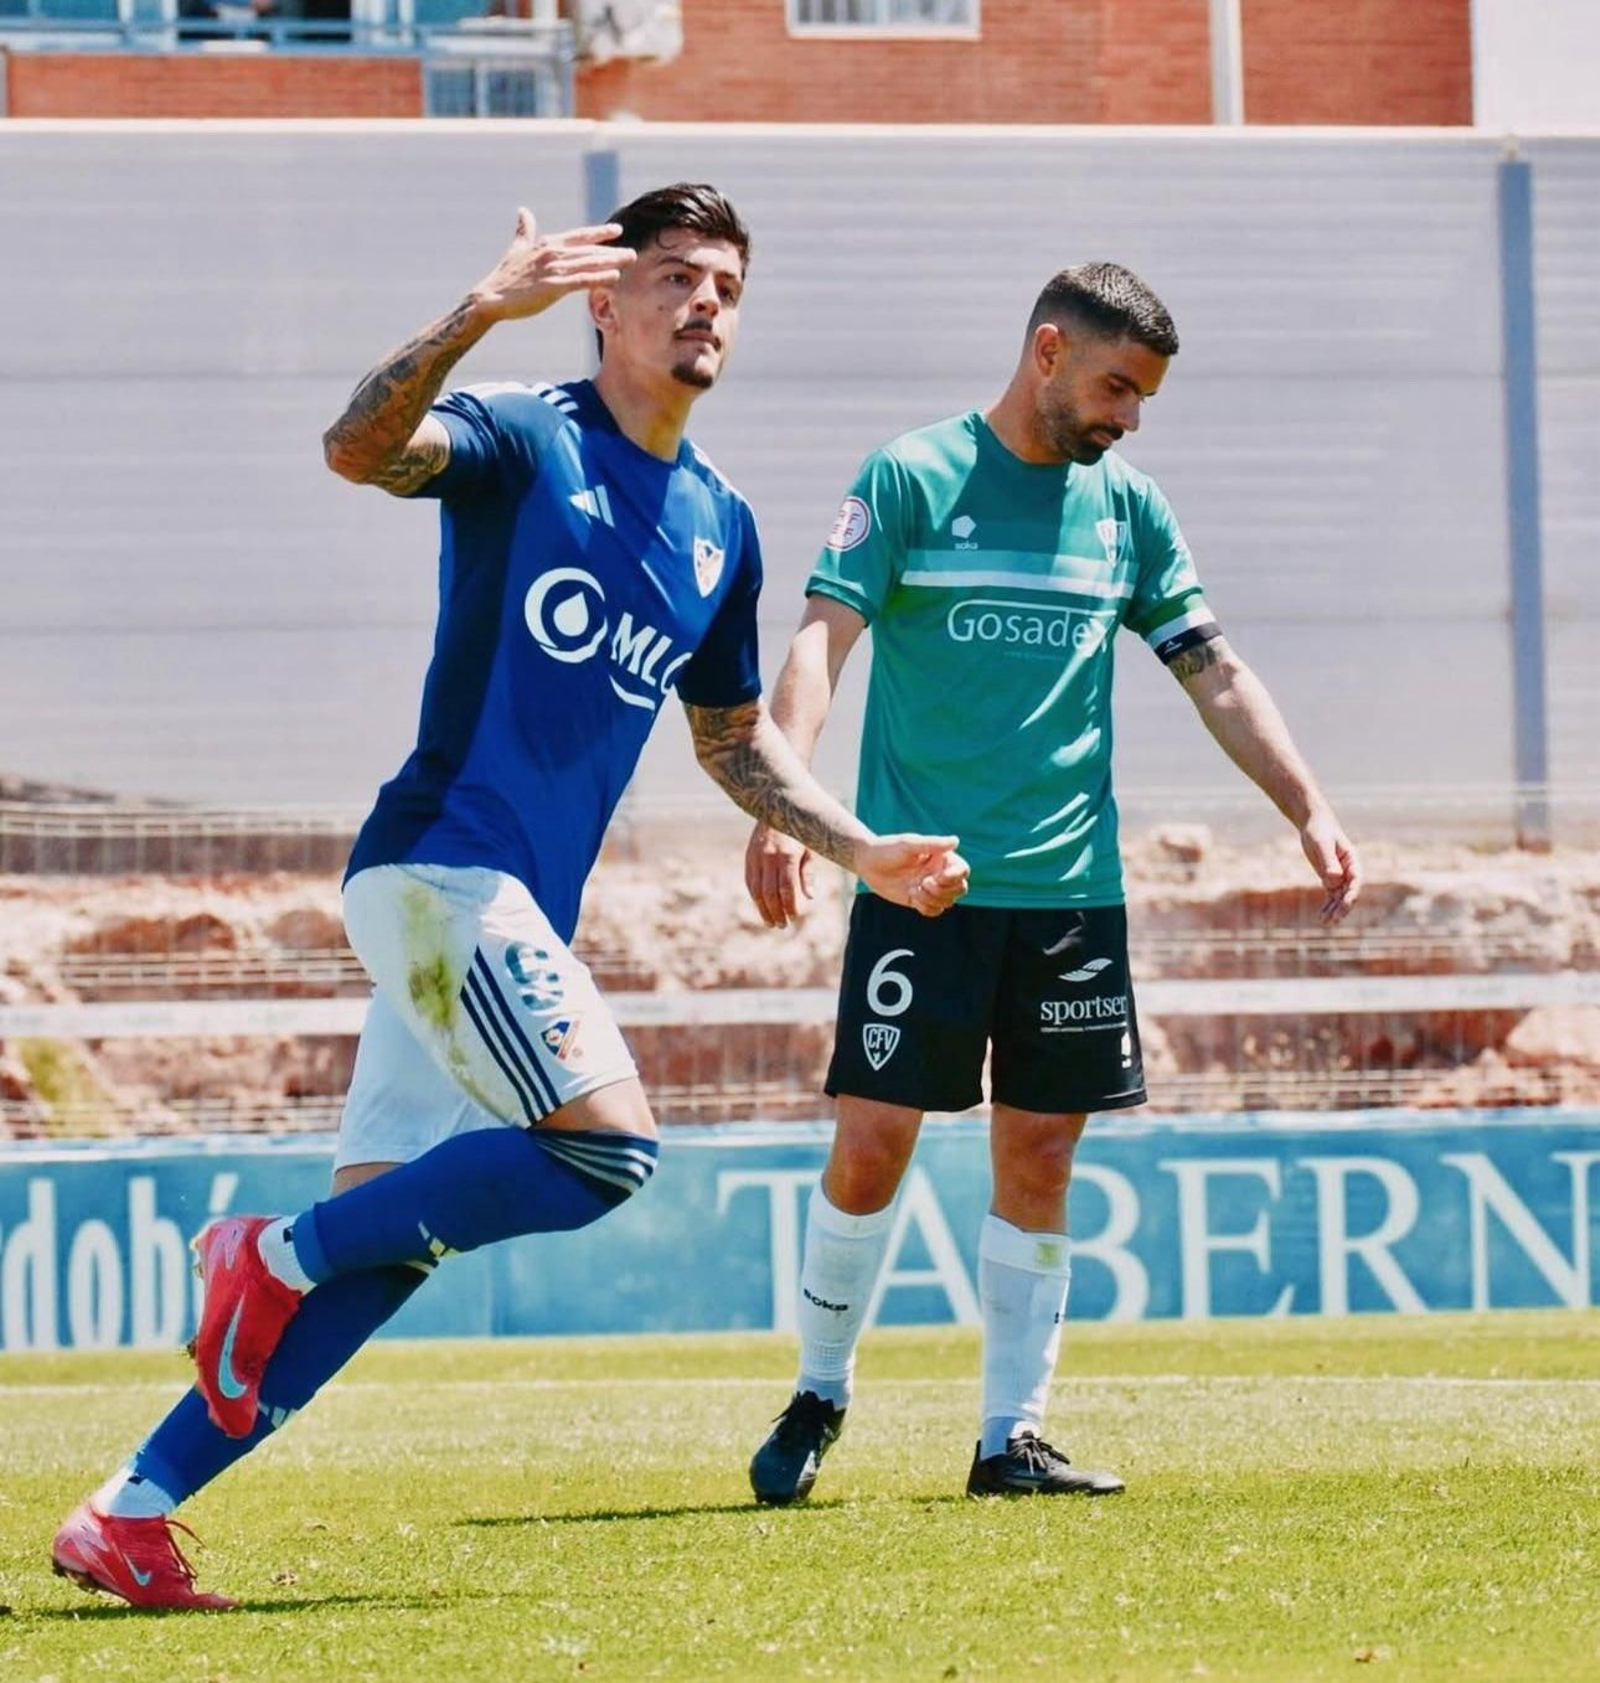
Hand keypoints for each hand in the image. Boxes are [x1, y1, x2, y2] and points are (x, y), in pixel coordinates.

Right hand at [469, 208, 634, 324]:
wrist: (492, 296)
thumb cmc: (505, 275)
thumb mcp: (517, 248)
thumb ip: (525, 230)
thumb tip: (523, 211)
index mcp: (547, 243)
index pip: (579, 235)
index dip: (599, 233)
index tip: (616, 230)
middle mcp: (553, 252)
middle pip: (589, 250)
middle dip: (612, 250)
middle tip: (632, 252)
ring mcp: (554, 269)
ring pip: (589, 262)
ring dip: (611, 261)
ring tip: (629, 260)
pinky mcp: (553, 286)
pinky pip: (581, 280)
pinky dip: (599, 277)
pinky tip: (614, 277)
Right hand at [746, 823, 814, 929]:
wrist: (776, 808)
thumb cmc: (799, 832)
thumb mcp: (809, 849)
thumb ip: (808, 873)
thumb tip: (809, 897)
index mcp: (787, 855)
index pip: (787, 887)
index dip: (790, 905)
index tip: (794, 916)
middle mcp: (769, 856)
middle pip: (770, 892)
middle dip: (776, 912)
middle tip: (782, 925)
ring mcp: (756, 857)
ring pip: (756, 890)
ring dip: (763, 909)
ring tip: (771, 923)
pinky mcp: (749, 857)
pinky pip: (750, 882)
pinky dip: (755, 897)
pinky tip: (762, 907)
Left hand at [855, 835, 968, 918]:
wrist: (867, 863)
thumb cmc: (888, 849)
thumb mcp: (909, 844)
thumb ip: (933, 844)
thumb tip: (955, 841)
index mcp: (941, 858)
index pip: (962, 870)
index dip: (954, 877)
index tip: (937, 877)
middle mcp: (938, 873)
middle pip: (960, 888)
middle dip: (944, 890)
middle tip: (924, 883)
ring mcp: (930, 888)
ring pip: (948, 902)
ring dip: (933, 899)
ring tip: (914, 889)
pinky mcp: (919, 900)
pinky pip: (934, 911)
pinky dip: (927, 907)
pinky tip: (912, 896)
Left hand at [1300, 810, 1360, 924]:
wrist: (1314, 824)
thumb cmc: (1319, 831)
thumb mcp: (1321, 844)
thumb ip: (1329, 861)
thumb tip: (1334, 880)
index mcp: (1352, 860)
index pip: (1356, 880)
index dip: (1352, 894)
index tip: (1345, 904)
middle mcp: (1349, 870)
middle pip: (1349, 892)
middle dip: (1343, 907)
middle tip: (1334, 920)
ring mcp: (1340, 875)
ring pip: (1339, 897)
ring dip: (1334, 910)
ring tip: (1326, 923)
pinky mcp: (1329, 878)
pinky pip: (1330, 895)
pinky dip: (1327, 906)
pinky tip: (1322, 918)